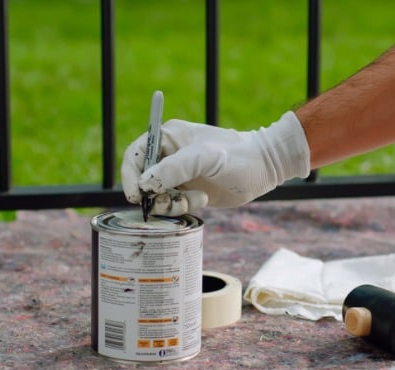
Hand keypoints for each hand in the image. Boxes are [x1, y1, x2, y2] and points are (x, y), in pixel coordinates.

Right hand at [121, 111, 309, 215]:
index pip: (135, 155)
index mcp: (166, 138)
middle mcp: (167, 156)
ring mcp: (176, 176)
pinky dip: (182, 207)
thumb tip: (145, 184)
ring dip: (171, 203)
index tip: (137, 195)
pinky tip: (202, 199)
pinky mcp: (186, 192)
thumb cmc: (237, 156)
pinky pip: (171, 206)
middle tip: (171, 201)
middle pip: (142, 181)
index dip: (130, 176)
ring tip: (194, 198)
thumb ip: (174, 168)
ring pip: (156, 197)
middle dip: (154, 195)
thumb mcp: (205, 158)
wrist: (263, 169)